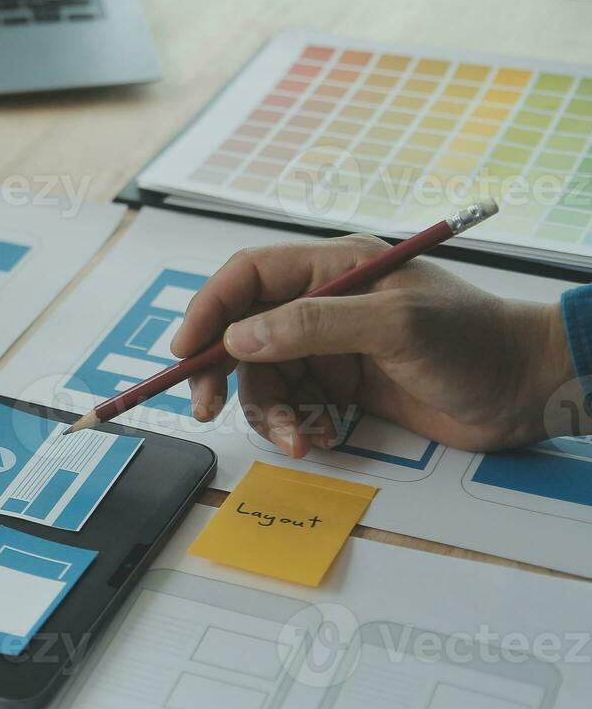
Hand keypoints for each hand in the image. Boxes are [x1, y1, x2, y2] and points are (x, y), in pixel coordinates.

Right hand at [171, 235, 576, 455]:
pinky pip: (291, 405)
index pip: (248, 276)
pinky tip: (311, 441)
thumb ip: (313, 326)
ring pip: (263, 377)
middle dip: (220, 372)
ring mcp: (331, 348)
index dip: (209, 309)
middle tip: (206, 408)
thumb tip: (240, 337)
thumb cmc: (473, 342)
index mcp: (334, 268)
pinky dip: (290, 426)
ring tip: (292, 438)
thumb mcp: (394, 326)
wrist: (525, 390)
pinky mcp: (341, 388)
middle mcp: (323, 303)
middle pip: (243, 332)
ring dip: (264, 411)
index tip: (184, 352)